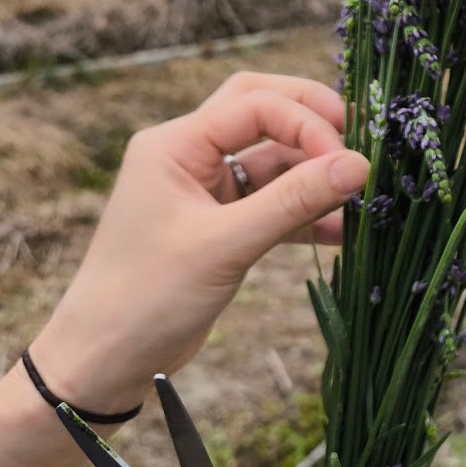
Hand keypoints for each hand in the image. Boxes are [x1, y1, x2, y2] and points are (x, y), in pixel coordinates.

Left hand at [29, 72, 370, 413]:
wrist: (105, 362)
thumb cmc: (147, 297)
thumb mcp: (226, 245)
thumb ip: (294, 201)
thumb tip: (359, 165)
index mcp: (175, 145)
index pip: (253, 104)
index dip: (306, 123)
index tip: (347, 162)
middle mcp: (189, 158)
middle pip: (262, 111)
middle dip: (312, 122)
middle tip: (360, 141)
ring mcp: (206, 193)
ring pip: (273, 163)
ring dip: (314, 175)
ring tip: (360, 195)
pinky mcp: (221, 228)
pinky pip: (273, 205)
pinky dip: (306, 214)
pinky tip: (343, 231)